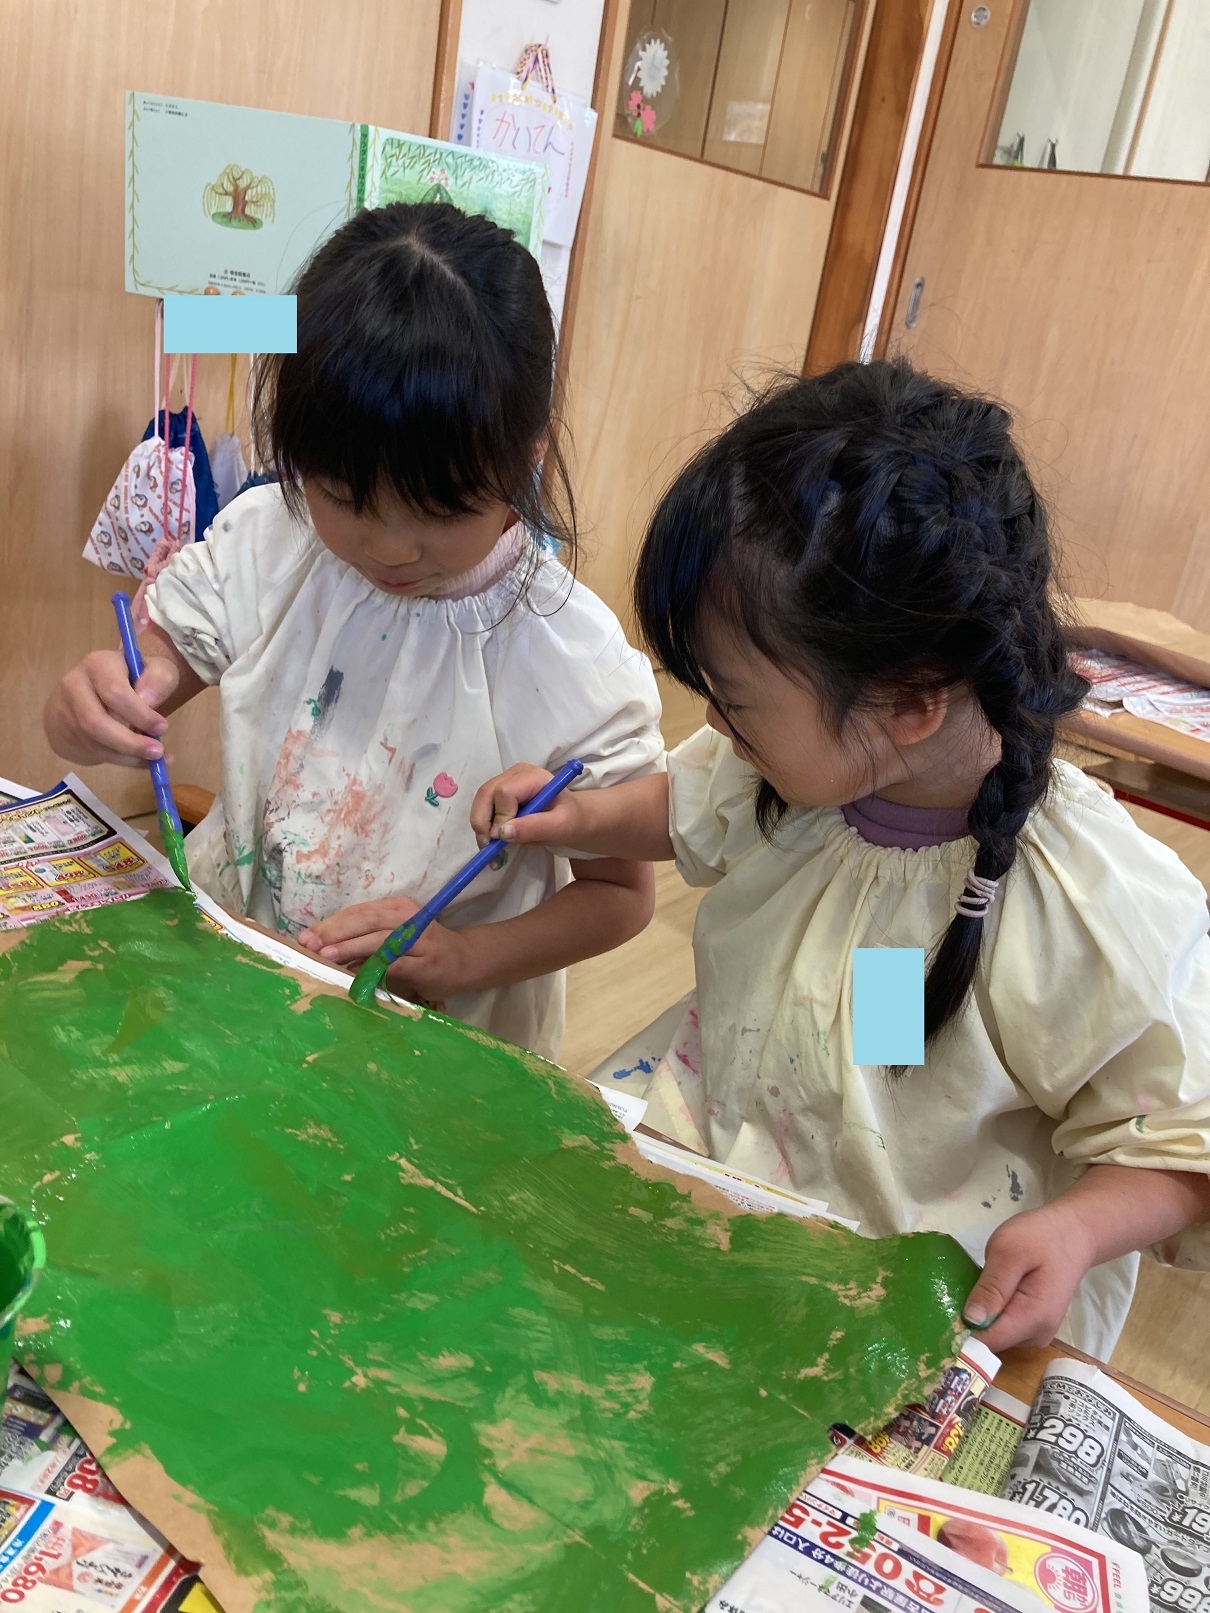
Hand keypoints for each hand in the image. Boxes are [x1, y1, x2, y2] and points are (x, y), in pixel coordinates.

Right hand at [44, 650, 179, 768]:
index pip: (114, 692)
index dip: (139, 713)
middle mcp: (75, 685)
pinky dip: (121, 760)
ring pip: (93, 741)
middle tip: (157, 752)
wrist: (101, 687)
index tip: (163, 728)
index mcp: (98, 664)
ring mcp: (66, 710)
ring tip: (154, 759)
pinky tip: (140, 760)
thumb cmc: (134, 678)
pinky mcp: (64, 731)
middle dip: (129, 741)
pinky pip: (92, 751)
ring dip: (126, 755)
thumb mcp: (154, 669)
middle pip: (95, 721)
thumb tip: (148, 700)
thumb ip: (158, 679)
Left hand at [298, 897, 482, 1002]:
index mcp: (396, 907)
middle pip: (365, 921)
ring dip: (350, 947)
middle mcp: (407, 918)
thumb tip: (324, 949)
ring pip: (378, 940)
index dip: (330, 923)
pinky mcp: (425, 962)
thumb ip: (365, 938)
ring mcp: (418, 939)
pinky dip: (373, 967)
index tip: (305, 936)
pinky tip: (355, 973)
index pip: (358, 912)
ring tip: (326, 955)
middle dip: (334, 933)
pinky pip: (394, 963)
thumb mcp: (394, 935)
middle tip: (309, 945)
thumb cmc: (423, 948)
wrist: (464, 961)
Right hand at [469, 763, 585, 848]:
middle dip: (482, 822)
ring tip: (492, 850)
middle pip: (486, 793)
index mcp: (533, 777)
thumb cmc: (571, 820)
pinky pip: (483, 808)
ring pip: (480, 801)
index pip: (505, 792)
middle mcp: (515, 775)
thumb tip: (502, 833)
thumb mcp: (560, 827)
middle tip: (489, 847)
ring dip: (481, 827)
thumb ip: (534, 828)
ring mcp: (505, 782)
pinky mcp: (499, 794)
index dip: (500, 817)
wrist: (572, 819)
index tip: (504, 839)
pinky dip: (484, 828)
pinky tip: (494, 844)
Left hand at [963, 1200, 1096, 1350]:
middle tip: (948, 1292)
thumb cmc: (1041, 1237)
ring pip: (995, 1334)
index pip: (988, 1343)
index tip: (937, 1316)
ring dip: (978, 1315)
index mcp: (1032, 1319)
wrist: (1075, 1233)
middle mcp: (1036, 1335)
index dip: (961, 1333)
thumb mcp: (1010, 1252)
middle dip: (968, 1322)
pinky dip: (990, 1311)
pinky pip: (1003, 1324)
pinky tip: (983, 1290)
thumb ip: (992, 1287)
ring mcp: (1036, 1331)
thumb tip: (971, 1320)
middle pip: (990, 1341)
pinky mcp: (1032, 1323)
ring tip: (967, 1286)